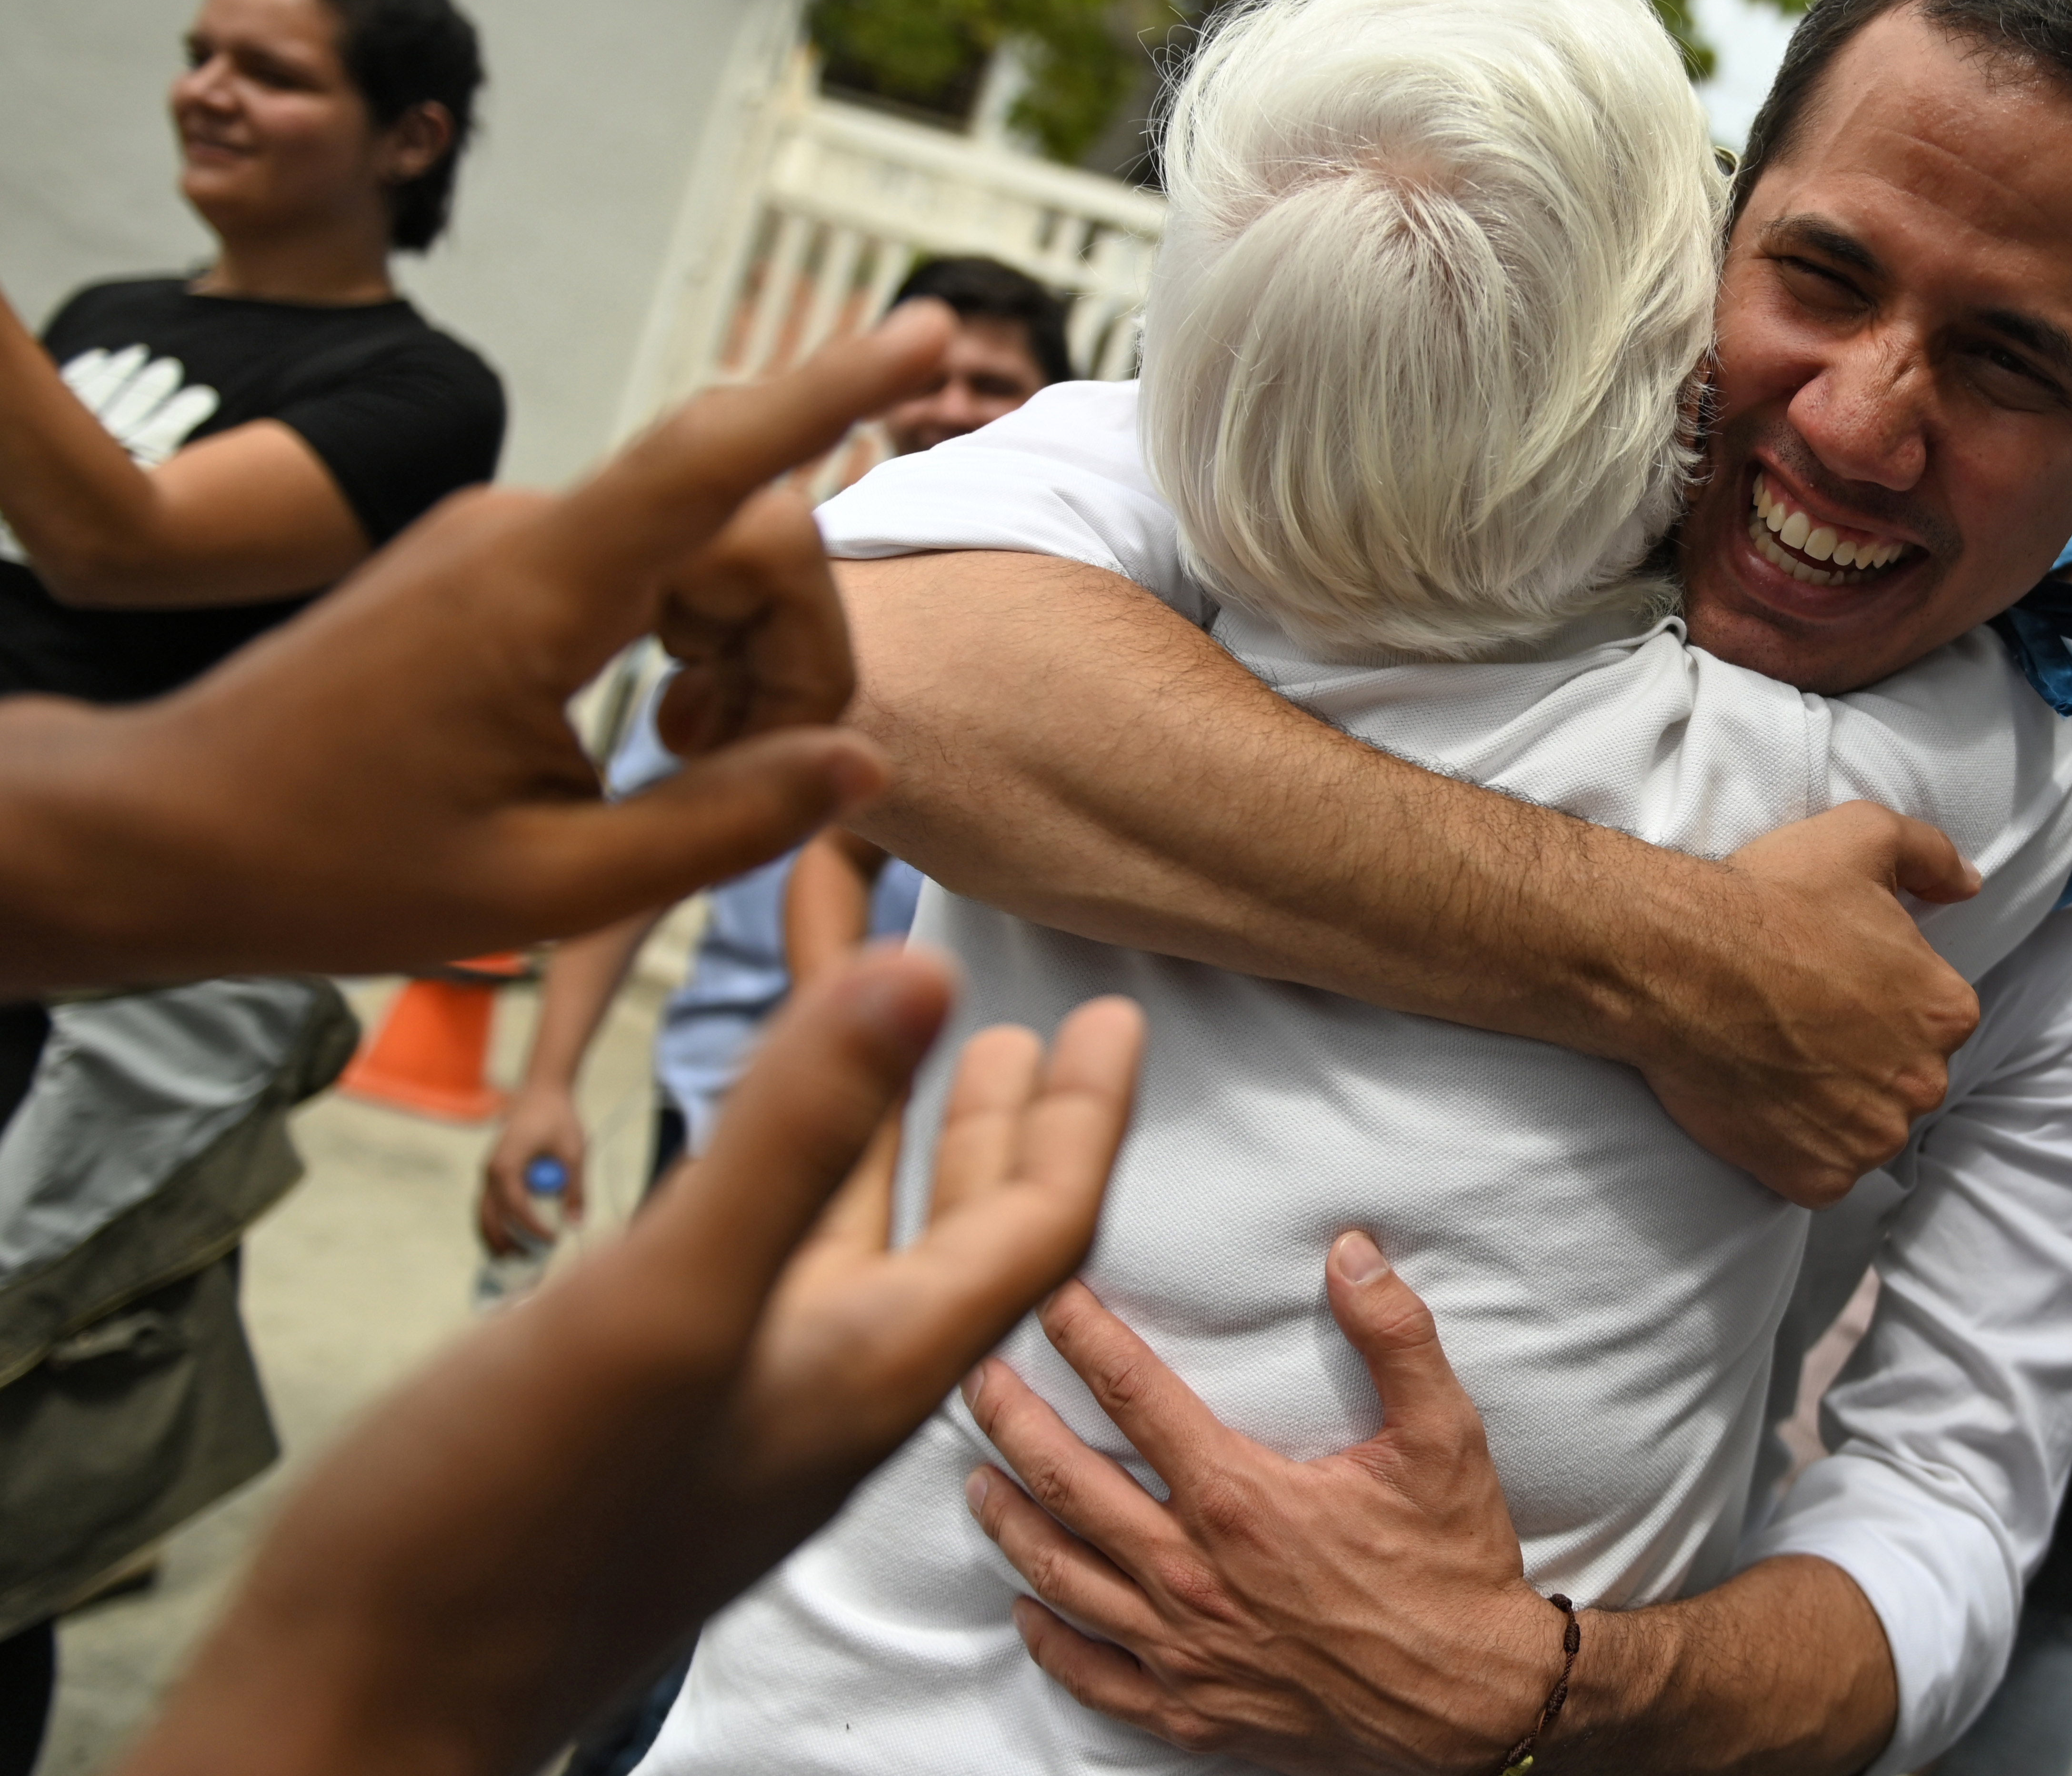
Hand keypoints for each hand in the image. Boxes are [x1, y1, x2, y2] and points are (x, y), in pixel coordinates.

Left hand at [1, 303, 962, 994]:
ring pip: (708, 553)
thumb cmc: (332, 868)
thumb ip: (721, 824)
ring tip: (701, 756)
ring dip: (750, 652)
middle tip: (775, 773)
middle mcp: (526, 532)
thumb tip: (864, 766)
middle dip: (801, 646)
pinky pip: (651, 569)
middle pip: (746, 533)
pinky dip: (694, 641)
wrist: (162, 832)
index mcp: (533, 593)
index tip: (927, 330)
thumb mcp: (546, 889)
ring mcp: (511, 537)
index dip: (830, 390)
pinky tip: (665, 729)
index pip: (713, 460)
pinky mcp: (501, 562)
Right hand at [116, 946, 1145, 1775]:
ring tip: (930, 1046)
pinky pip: (764, 1256)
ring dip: (906, 1143)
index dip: (1083, 1116)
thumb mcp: (667, 1303)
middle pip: (965, 1237)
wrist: (356, 1696)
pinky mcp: (650, 1400)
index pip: (1036, 1231)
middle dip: (1009, 1126)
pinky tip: (760, 1142)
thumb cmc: (502, 1528)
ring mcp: (737, 1393)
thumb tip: (926, 972)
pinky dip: (791, 1173)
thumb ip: (794, 1141)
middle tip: (1039, 1031)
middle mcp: (823, 1382)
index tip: (1117, 1014)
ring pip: (863, 1240)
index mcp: (867, 1369)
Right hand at [477, 1083, 587, 1253]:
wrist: (543, 1092)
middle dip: (506, 1242)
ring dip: (496, 1236)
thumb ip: (575, 1188)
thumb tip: (577, 1223)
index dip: (533, 1229)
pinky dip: (495, 1222)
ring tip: (512, 1258)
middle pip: (491, 1217)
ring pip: (484, 1213)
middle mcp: (490, 1171)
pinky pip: (489, 1204)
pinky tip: (507, 1238)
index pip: (517, 1208)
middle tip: (527, 1260)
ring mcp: (488, 1171)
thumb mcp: (574, 1152)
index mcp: (505, 1165)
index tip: (554, 1241)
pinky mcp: (494, 1171)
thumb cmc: (558, 1118)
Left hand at [965, 1233, 1561, 1775]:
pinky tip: (1026, 1609)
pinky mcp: (1193, 1708)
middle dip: (1011, 1422)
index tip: (1047, 1299)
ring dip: (1009, 1521)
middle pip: (1068, 1482)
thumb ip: (1396, 1334)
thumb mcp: (1444, 1436)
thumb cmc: (1454, 1567)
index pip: (1134, 1396)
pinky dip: (1049, 1642)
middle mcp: (1193, 1572)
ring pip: (1062, 1575)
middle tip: (974, 1378)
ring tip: (977, 1479)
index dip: (1084, 1339)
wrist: (1477, 1704)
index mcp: (1241, 1498)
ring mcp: (1184, 1647)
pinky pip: (1094, 1677)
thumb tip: (1351, 1251)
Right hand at [1638, 801, 1982, 1207]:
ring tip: (1776, 1064)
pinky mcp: (1816, 1179)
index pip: (1933, 1019)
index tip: (1832, 984)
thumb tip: (1970, 885)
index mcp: (1946, 1011)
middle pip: (1904, 1079)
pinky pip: (1821, 1175)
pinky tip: (1763, 1105)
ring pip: (1865, 1131)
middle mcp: (1923, 1083)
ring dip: (1832, 1108)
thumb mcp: (1862, 837)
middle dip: (1863, 1059)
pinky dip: (1796, 1151)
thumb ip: (1932, 854)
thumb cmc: (1768, 900)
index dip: (1881, 1001)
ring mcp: (1869, 1139)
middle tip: (1800, 1024)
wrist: (1674, 962)